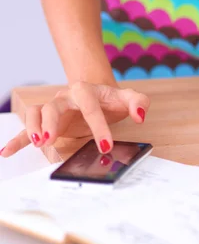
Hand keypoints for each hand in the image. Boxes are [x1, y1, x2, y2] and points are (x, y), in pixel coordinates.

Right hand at [0, 82, 149, 156]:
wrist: (98, 95)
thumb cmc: (112, 100)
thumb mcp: (128, 99)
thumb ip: (139, 103)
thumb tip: (140, 115)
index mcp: (87, 91)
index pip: (91, 107)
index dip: (99, 126)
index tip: (106, 146)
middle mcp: (66, 97)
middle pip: (54, 106)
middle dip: (51, 122)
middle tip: (51, 139)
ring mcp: (54, 108)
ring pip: (37, 112)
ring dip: (33, 127)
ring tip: (37, 143)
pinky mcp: (47, 121)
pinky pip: (28, 127)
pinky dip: (17, 139)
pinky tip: (7, 152)